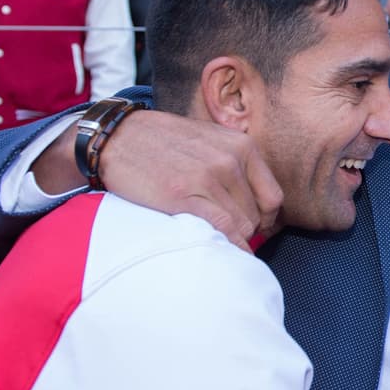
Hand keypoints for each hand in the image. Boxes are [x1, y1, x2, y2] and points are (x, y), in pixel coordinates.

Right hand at [33, 109, 282, 250]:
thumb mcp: (211, 140)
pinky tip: (219, 252)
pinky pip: (222, 230)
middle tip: (227, 237)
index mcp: (242, 146)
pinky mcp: (184, 196)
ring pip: (241, 227)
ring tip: (215, 240)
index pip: (273, 198)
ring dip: (231, 239)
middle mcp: (230, 160)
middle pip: (257, 216)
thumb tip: (257, 205)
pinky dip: (226, 246)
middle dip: (246, 232)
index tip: (253, 230)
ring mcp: (208, 178)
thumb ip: (236, 164)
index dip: (266, 220)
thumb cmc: (164, 142)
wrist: (117, 136)